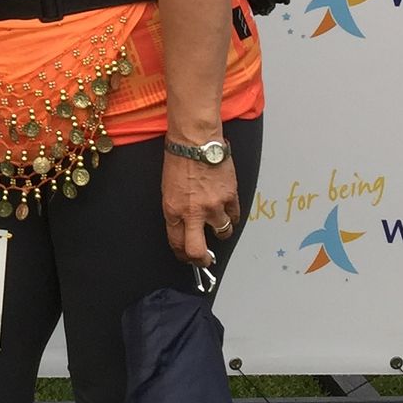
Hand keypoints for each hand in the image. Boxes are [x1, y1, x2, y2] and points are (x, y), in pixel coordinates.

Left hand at [162, 147, 240, 267]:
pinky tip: (227, 209)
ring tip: (217, 223)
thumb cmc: (178, 160)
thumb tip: (185, 227)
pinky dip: (231, 215)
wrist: (195, 141)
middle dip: (202, 261)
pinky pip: (235, 216)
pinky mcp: (230, 197)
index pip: (177, 244)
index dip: (183, 255)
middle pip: (198, 252)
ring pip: (223, 233)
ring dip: (221, 231)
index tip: (187, 256)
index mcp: (173, 210)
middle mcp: (193, 212)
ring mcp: (214, 206)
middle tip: (205, 261)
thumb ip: (176, 211)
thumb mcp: (168, 189)